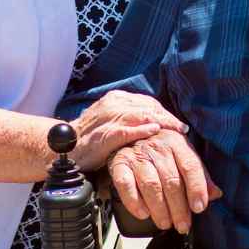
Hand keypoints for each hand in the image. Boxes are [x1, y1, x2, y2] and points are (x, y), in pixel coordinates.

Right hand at [70, 90, 187, 170]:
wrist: (65, 149)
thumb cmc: (92, 137)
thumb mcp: (113, 121)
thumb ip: (132, 118)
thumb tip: (157, 123)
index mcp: (117, 99)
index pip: (148, 102)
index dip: (165, 113)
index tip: (178, 124)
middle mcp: (113, 104)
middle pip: (147, 107)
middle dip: (167, 118)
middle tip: (182, 128)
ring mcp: (107, 118)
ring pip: (140, 115)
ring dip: (160, 122)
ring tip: (176, 129)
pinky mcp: (103, 134)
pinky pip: (125, 130)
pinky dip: (140, 130)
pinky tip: (154, 132)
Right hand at [108, 129, 222, 233]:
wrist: (130, 132)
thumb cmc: (161, 148)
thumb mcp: (183, 154)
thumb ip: (200, 174)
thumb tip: (216, 194)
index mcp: (177, 142)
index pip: (190, 165)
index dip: (196, 188)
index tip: (199, 208)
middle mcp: (157, 147)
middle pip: (171, 180)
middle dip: (179, 207)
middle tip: (183, 225)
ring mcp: (137, 155)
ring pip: (151, 185)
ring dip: (159, 208)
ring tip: (165, 223)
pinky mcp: (120, 163)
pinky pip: (125, 184)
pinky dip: (134, 201)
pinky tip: (143, 213)